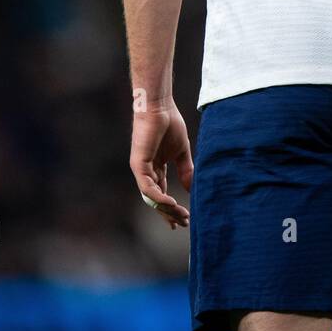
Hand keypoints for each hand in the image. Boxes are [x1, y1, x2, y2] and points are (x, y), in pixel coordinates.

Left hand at [130, 101, 193, 229]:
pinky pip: (147, 187)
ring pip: (152, 197)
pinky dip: (159, 197)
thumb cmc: (170, 124)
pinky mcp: (138, 164)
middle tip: (183, 223)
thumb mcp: (182, 151)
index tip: (183, 220)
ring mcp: (141, 169)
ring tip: (181, 215)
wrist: (159, 106)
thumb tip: (192, 188)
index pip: (162, 193)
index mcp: (156, 168)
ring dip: (166, 208)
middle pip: (156, 199)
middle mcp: (147, 171)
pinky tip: (172, 203)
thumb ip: (186, 170)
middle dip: (170, 213)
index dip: (172, 208)